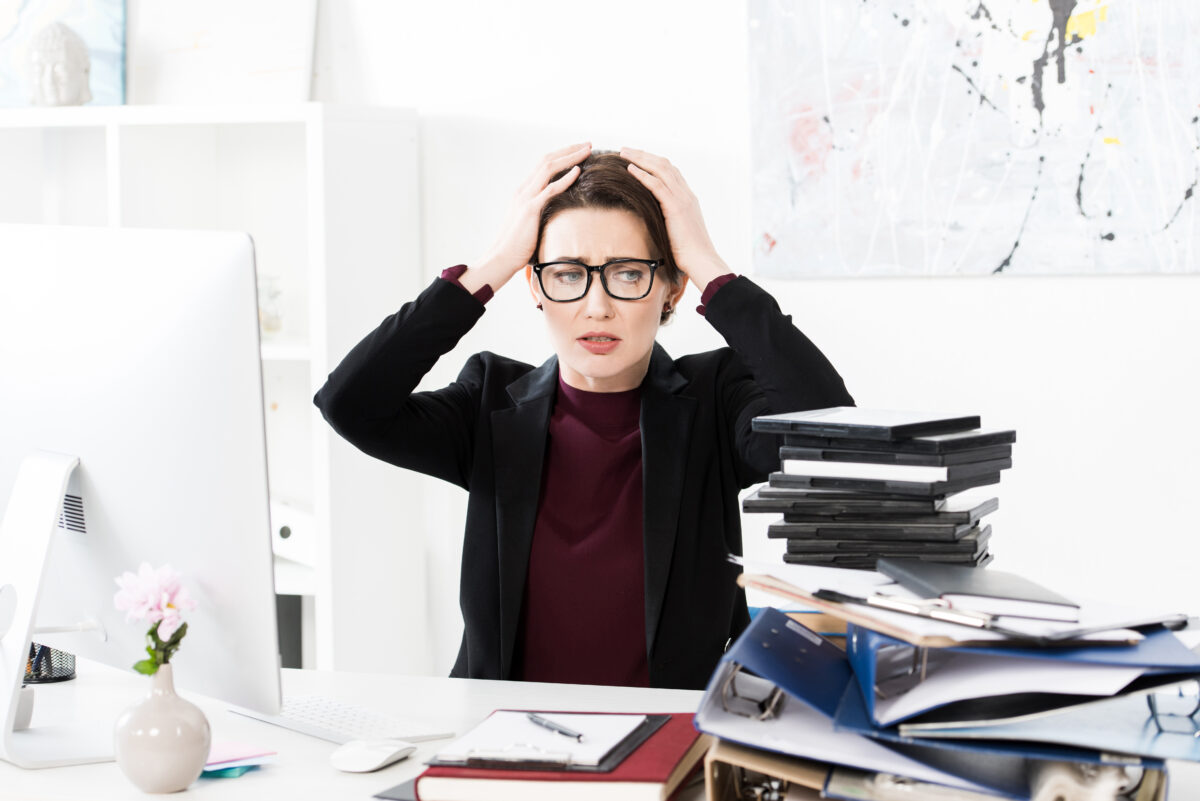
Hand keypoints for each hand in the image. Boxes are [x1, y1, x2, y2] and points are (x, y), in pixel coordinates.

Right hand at [464, 143, 591, 293]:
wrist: (501, 258)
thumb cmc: (517, 245)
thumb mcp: (530, 223)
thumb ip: (541, 213)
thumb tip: (558, 213)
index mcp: (523, 191)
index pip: (544, 165)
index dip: (562, 155)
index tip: (580, 151)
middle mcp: (523, 189)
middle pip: (547, 160)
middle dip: (569, 150)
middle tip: (588, 144)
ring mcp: (525, 198)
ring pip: (549, 168)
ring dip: (570, 157)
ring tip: (587, 151)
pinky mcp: (529, 209)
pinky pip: (549, 189)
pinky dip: (565, 178)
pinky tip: (578, 171)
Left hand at [620, 147, 731, 289]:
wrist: (701, 260)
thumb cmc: (689, 253)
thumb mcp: (677, 231)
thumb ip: (668, 220)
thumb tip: (653, 220)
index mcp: (687, 198)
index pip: (670, 172)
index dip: (652, 162)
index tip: (637, 158)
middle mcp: (686, 194)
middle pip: (664, 165)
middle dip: (643, 155)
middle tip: (625, 150)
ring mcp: (682, 199)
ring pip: (660, 170)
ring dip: (640, 159)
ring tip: (624, 153)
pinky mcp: (676, 207)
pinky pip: (657, 185)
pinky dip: (643, 175)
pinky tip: (630, 169)